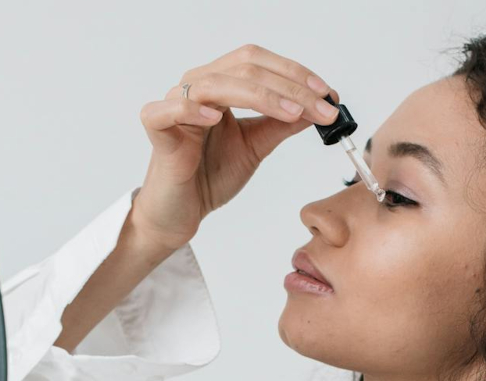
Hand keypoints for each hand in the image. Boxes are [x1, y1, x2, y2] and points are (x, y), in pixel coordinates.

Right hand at [131, 42, 341, 252]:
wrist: (181, 212)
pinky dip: (193, 108)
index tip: (328, 94)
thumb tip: (318, 106)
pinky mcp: (157, 126)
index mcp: (221, 84)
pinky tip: (218, 117)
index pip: (259, 63)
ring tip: (291, 113)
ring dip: (261, 96)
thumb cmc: (210, 176)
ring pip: (217, 84)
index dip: (295, 73)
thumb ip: (281, 123)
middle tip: (320, 106)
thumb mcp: (256, 146)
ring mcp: (175, 103)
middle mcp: (198, 85)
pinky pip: (171, 108)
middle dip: (289, 86)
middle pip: (244, 68)